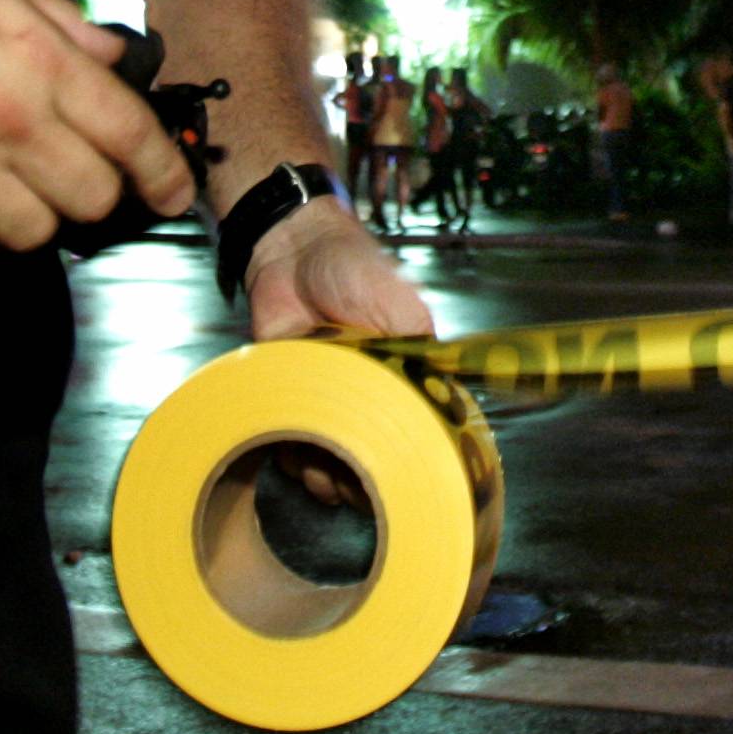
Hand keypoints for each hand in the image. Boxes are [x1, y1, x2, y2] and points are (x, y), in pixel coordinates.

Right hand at [0, 0, 194, 268]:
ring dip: (33, 217)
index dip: (164, 173)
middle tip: (75, 174)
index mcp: (40, 62)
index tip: (171, 191)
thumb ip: (65, 28)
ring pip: (33, 234)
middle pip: (92, 200)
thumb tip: (112, 59)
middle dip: (95, 192)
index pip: (132, 136)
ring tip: (13, 185)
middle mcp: (6, 121)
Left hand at [243, 203, 434, 512]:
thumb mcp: (402, 305)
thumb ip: (423, 346)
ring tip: (322, 470)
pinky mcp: (284, 393)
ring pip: (323, 456)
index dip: (401, 460)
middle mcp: (360, 393)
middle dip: (358, 478)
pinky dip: (286, 452)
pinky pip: (284, 438)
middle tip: (353, 482)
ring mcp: (321, 396)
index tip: (397, 479)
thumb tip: (448, 393)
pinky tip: (291, 449)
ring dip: (321, 473)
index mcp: (395, 376)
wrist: (294, 250)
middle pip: (363, 454)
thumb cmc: (354, 270)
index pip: (404, 431)